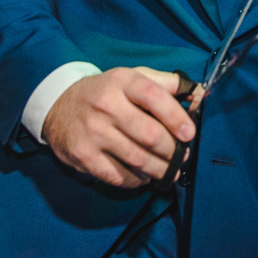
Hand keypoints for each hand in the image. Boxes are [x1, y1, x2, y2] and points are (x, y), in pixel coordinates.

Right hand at [41, 67, 194, 187]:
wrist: (58, 105)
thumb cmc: (106, 92)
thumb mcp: (131, 77)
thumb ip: (165, 83)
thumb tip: (199, 94)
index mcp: (121, 81)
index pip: (154, 96)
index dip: (176, 116)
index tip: (189, 133)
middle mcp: (106, 105)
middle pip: (150, 134)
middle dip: (172, 150)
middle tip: (181, 155)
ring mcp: (93, 133)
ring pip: (138, 159)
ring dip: (160, 169)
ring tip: (170, 169)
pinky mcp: (84, 156)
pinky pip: (119, 175)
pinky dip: (137, 180)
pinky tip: (144, 176)